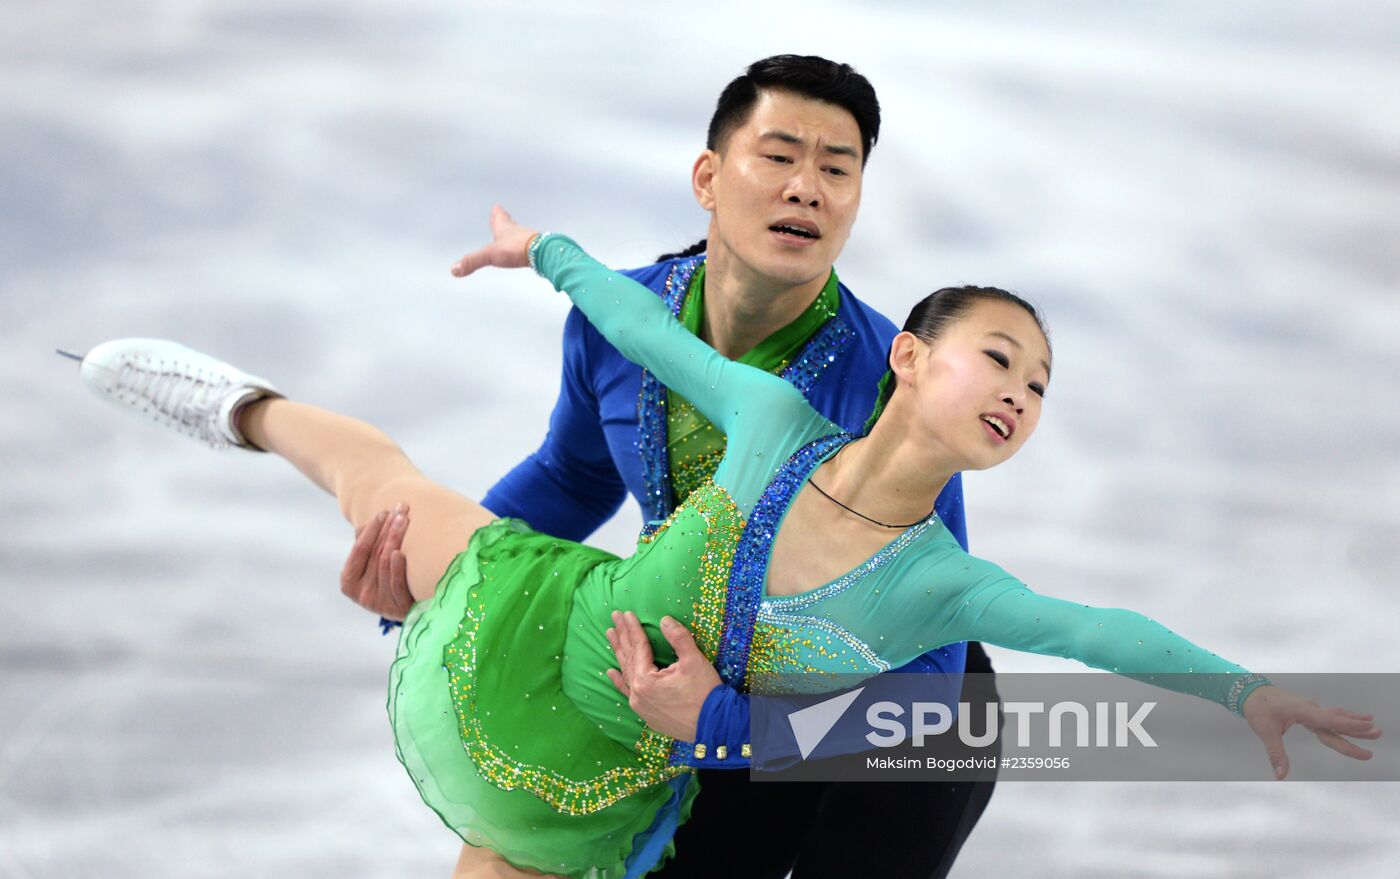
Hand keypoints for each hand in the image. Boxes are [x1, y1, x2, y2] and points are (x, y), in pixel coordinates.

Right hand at [340, 503, 413, 620]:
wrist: (412, 610)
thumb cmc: (388, 580)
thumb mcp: (372, 565)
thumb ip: (366, 545)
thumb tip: (366, 524)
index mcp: (349, 581)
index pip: (360, 549)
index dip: (371, 529)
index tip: (384, 512)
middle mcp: (361, 593)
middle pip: (374, 553)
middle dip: (387, 528)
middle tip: (401, 509)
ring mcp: (379, 603)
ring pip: (384, 564)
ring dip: (394, 538)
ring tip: (405, 520)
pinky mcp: (397, 608)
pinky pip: (396, 584)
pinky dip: (396, 567)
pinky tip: (400, 552)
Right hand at [450, 205, 539, 277]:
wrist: (542, 252)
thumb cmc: (517, 248)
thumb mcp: (490, 255)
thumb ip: (472, 262)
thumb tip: (454, 269)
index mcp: (504, 228)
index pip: (499, 218)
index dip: (497, 214)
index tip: (497, 208)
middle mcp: (517, 231)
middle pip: (510, 224)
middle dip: (506, 222)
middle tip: (504, 217)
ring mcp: (529, 239)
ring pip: (521, 235)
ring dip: (516, 236)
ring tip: (513, 238)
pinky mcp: (538, 250)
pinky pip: (531, 247)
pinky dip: (526, 249)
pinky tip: (526, 254)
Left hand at [605, 611, 719, 740]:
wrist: (715, 726)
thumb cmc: (705, 693)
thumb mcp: (694, 661)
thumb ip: (678, 638)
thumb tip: (664, 620)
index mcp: (646, 680)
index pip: (638, 647)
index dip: (633, 628)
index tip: (625, 613)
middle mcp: (638, 694)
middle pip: (629, 658)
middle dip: (622, 636)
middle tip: (614, 617)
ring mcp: (641, 706)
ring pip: (627, 674)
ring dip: (619, 654)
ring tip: (611, 635)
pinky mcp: (647, 714)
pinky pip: (628, 693)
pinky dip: (619, 681)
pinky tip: (610, 672)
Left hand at [1240, 684, 1381, 778]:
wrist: (1250, 691)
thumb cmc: (1258, 709)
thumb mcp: (1264, 731)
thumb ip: (1276, 754)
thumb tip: (1281, 776)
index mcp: (1302, 711)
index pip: (1329, 720)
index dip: (1349, 725)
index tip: (1368, 726)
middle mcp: (1310, 709)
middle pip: (1336, 721)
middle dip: (1357, 728)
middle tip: (1378, 733)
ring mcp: (1310, 709)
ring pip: (1336, 717)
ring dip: (1353, 723)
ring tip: (1374, 727)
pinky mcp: (1308, 711)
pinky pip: (1330, 716)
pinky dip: (1344, 719)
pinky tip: (1356, 719)